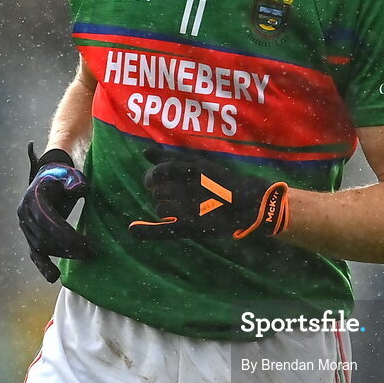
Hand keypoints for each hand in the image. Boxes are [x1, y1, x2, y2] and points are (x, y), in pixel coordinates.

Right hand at [17, 142, 90, 282]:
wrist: (47, 178)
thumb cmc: (63, 177)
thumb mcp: (71, 175)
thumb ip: (76, 182)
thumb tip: (79, 190)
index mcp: (34, 197)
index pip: (47, 220)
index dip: (63, 233)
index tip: (82, 242)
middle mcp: (25, 212)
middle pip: (44, 236)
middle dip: (66, 246)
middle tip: (88, 251)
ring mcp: (25, 225)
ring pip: (41, 246)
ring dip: (61, 253)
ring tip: (83, 255)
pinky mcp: (29, 235)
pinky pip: (34, 253)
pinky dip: (43, 266)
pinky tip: (53, 277)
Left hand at [129, 147, 288, 240]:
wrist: (249, 203)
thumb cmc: (222, 182)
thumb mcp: (198, 164)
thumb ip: (171, 158)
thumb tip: (144, 152)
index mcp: (189, 170)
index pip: (156, 174)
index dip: (153, 178)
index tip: (155, 182)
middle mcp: (187, 188)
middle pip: (157, 192)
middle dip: (162, 193)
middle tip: (178, 196)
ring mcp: (189, 208)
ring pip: (161, 209)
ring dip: (166, 209)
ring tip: (183, 209)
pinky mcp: (192, 226)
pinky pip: (164, 228)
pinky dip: (147, 230)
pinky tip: (134, 229)